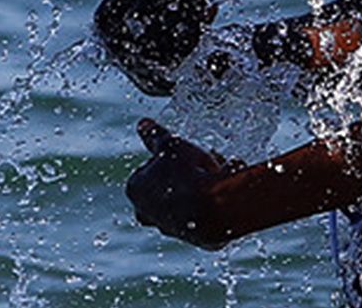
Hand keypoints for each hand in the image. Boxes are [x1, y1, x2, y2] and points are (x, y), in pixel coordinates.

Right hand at [94, 0, 220, 95]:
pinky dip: (201, 22)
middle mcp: (118, 40)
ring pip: (173, 22)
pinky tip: (212, 7)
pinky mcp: (165, 71)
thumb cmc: (141, 25)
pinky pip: (186, 43)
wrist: (153, 73)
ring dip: (195, 0)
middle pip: (157, 4)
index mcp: (107, 17)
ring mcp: (142, 59)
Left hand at [126, 119, 241, 249]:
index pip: (151, 166)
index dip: (172, 156)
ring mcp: (168, 227)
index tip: (188, 152)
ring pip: (186, 199)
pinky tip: (226, 189)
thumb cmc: (186, 173)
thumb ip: (155, 135)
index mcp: (135, 188)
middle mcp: (146, 212)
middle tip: (206, 160)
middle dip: (187, 172)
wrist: (212, 209)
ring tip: (221, 171)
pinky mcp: (192, 238)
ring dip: (201, 186)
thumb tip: (142, 124)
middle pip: (168, 185)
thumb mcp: (170, 144)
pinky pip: (204, 213)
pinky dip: (213, 202)